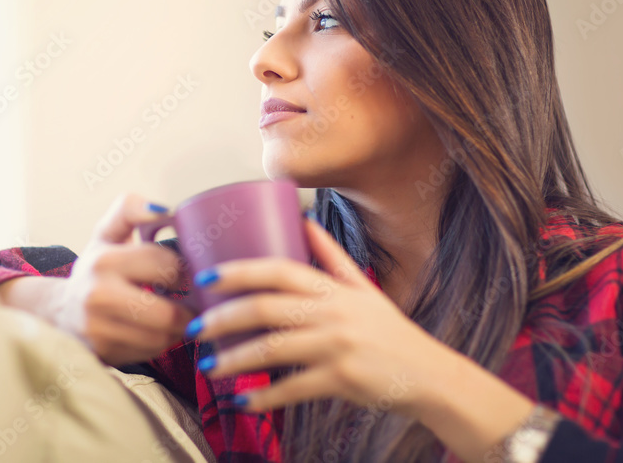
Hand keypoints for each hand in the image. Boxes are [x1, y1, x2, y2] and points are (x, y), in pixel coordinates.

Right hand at [48, 192, 195, 366]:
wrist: (59, 311)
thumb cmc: (96, 268)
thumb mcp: (108, 233)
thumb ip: (131, 210)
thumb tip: (165, 210)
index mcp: (105, 260)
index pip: (167, 266)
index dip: (184, 270)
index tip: (185, 273)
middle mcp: (98, 296)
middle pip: (169, 313)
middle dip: (187, 308)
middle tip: (192, 301)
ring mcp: (98, 330)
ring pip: (162, 337)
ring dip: (178, 328)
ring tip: (176, 315)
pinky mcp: (102, 353)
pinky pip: (150, 352)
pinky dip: (160, 342)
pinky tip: (155, 329)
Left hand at [185, 216, 457, 416]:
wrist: (428, 374)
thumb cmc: (388, 331)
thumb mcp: (361, 289)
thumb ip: (330, 255)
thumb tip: (303, 219)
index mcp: (332, 288)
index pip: (279, 269)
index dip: (240, 270)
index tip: (207, 277)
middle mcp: (332, 312)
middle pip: (265, 307)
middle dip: (222, 317)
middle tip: (193, 328)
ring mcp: (336, 346)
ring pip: (272, 349)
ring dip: (234, 360)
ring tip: (207, 368)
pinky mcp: (341, 379)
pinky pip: (293, 389)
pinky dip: (264, 398)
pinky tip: (242, 403)